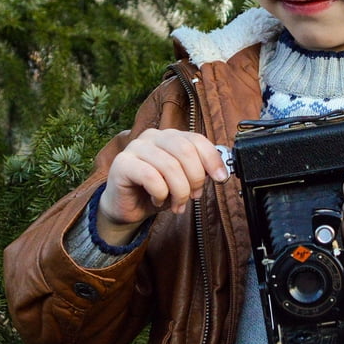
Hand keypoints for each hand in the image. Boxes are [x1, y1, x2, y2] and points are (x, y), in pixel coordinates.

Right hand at [97, 129, 228, 244]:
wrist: (127, 208)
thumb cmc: (156, 191)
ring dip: (179, 191)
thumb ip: (199, 170)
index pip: (197, 139)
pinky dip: (160, 193)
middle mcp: (153, 136)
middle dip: (195, 178)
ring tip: (177, 204)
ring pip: (170, 166)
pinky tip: (157, 200)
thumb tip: (220, 171)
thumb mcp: (183, 180)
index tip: (221, 178)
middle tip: (194, 196)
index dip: (212, 159)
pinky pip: (151, 177)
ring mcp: (136, 147)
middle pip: (185, 151)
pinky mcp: (122, 163)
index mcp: (170, 135)